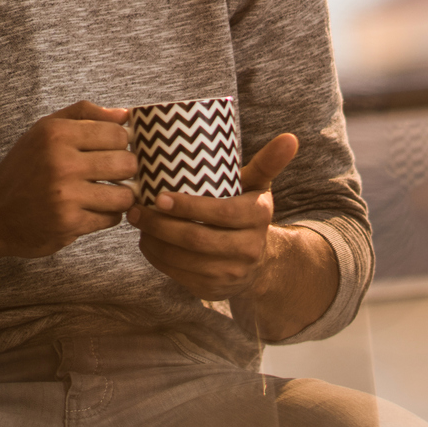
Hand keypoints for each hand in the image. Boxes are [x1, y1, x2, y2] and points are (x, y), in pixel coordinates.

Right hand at [0, 101, 137, 259]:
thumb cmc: (25, 168)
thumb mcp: (45, 131)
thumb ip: (85, 114)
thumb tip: (126, 114)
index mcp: (56, 134)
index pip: (118, 134)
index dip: (122, 144)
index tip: (114, 150)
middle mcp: (60, 163)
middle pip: (127, 164)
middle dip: (126, 170)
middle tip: (114, 174)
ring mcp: (65, 196)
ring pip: (125, 195)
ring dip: (120, 196)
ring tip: (106, 193)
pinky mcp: (68, 224)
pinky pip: (112, 218)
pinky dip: (106, 215)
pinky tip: (90, 210)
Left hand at [127, 132, 299, 301]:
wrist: (258, 259)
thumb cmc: (247, 209)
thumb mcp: (258, 186)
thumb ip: (268, 161)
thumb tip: (290, 137)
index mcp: (259, 217)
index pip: (222, 213)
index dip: (189, 207)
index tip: (160, 197)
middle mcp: (249, 248)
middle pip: (197, 239)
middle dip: (161, 225)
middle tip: (137, 208)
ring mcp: (231, 273)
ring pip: (183, 259)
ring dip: (153, 241)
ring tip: (138, 221)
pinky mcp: (212, 289)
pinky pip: (177, 274)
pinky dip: (156, 257)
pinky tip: (147, 241)